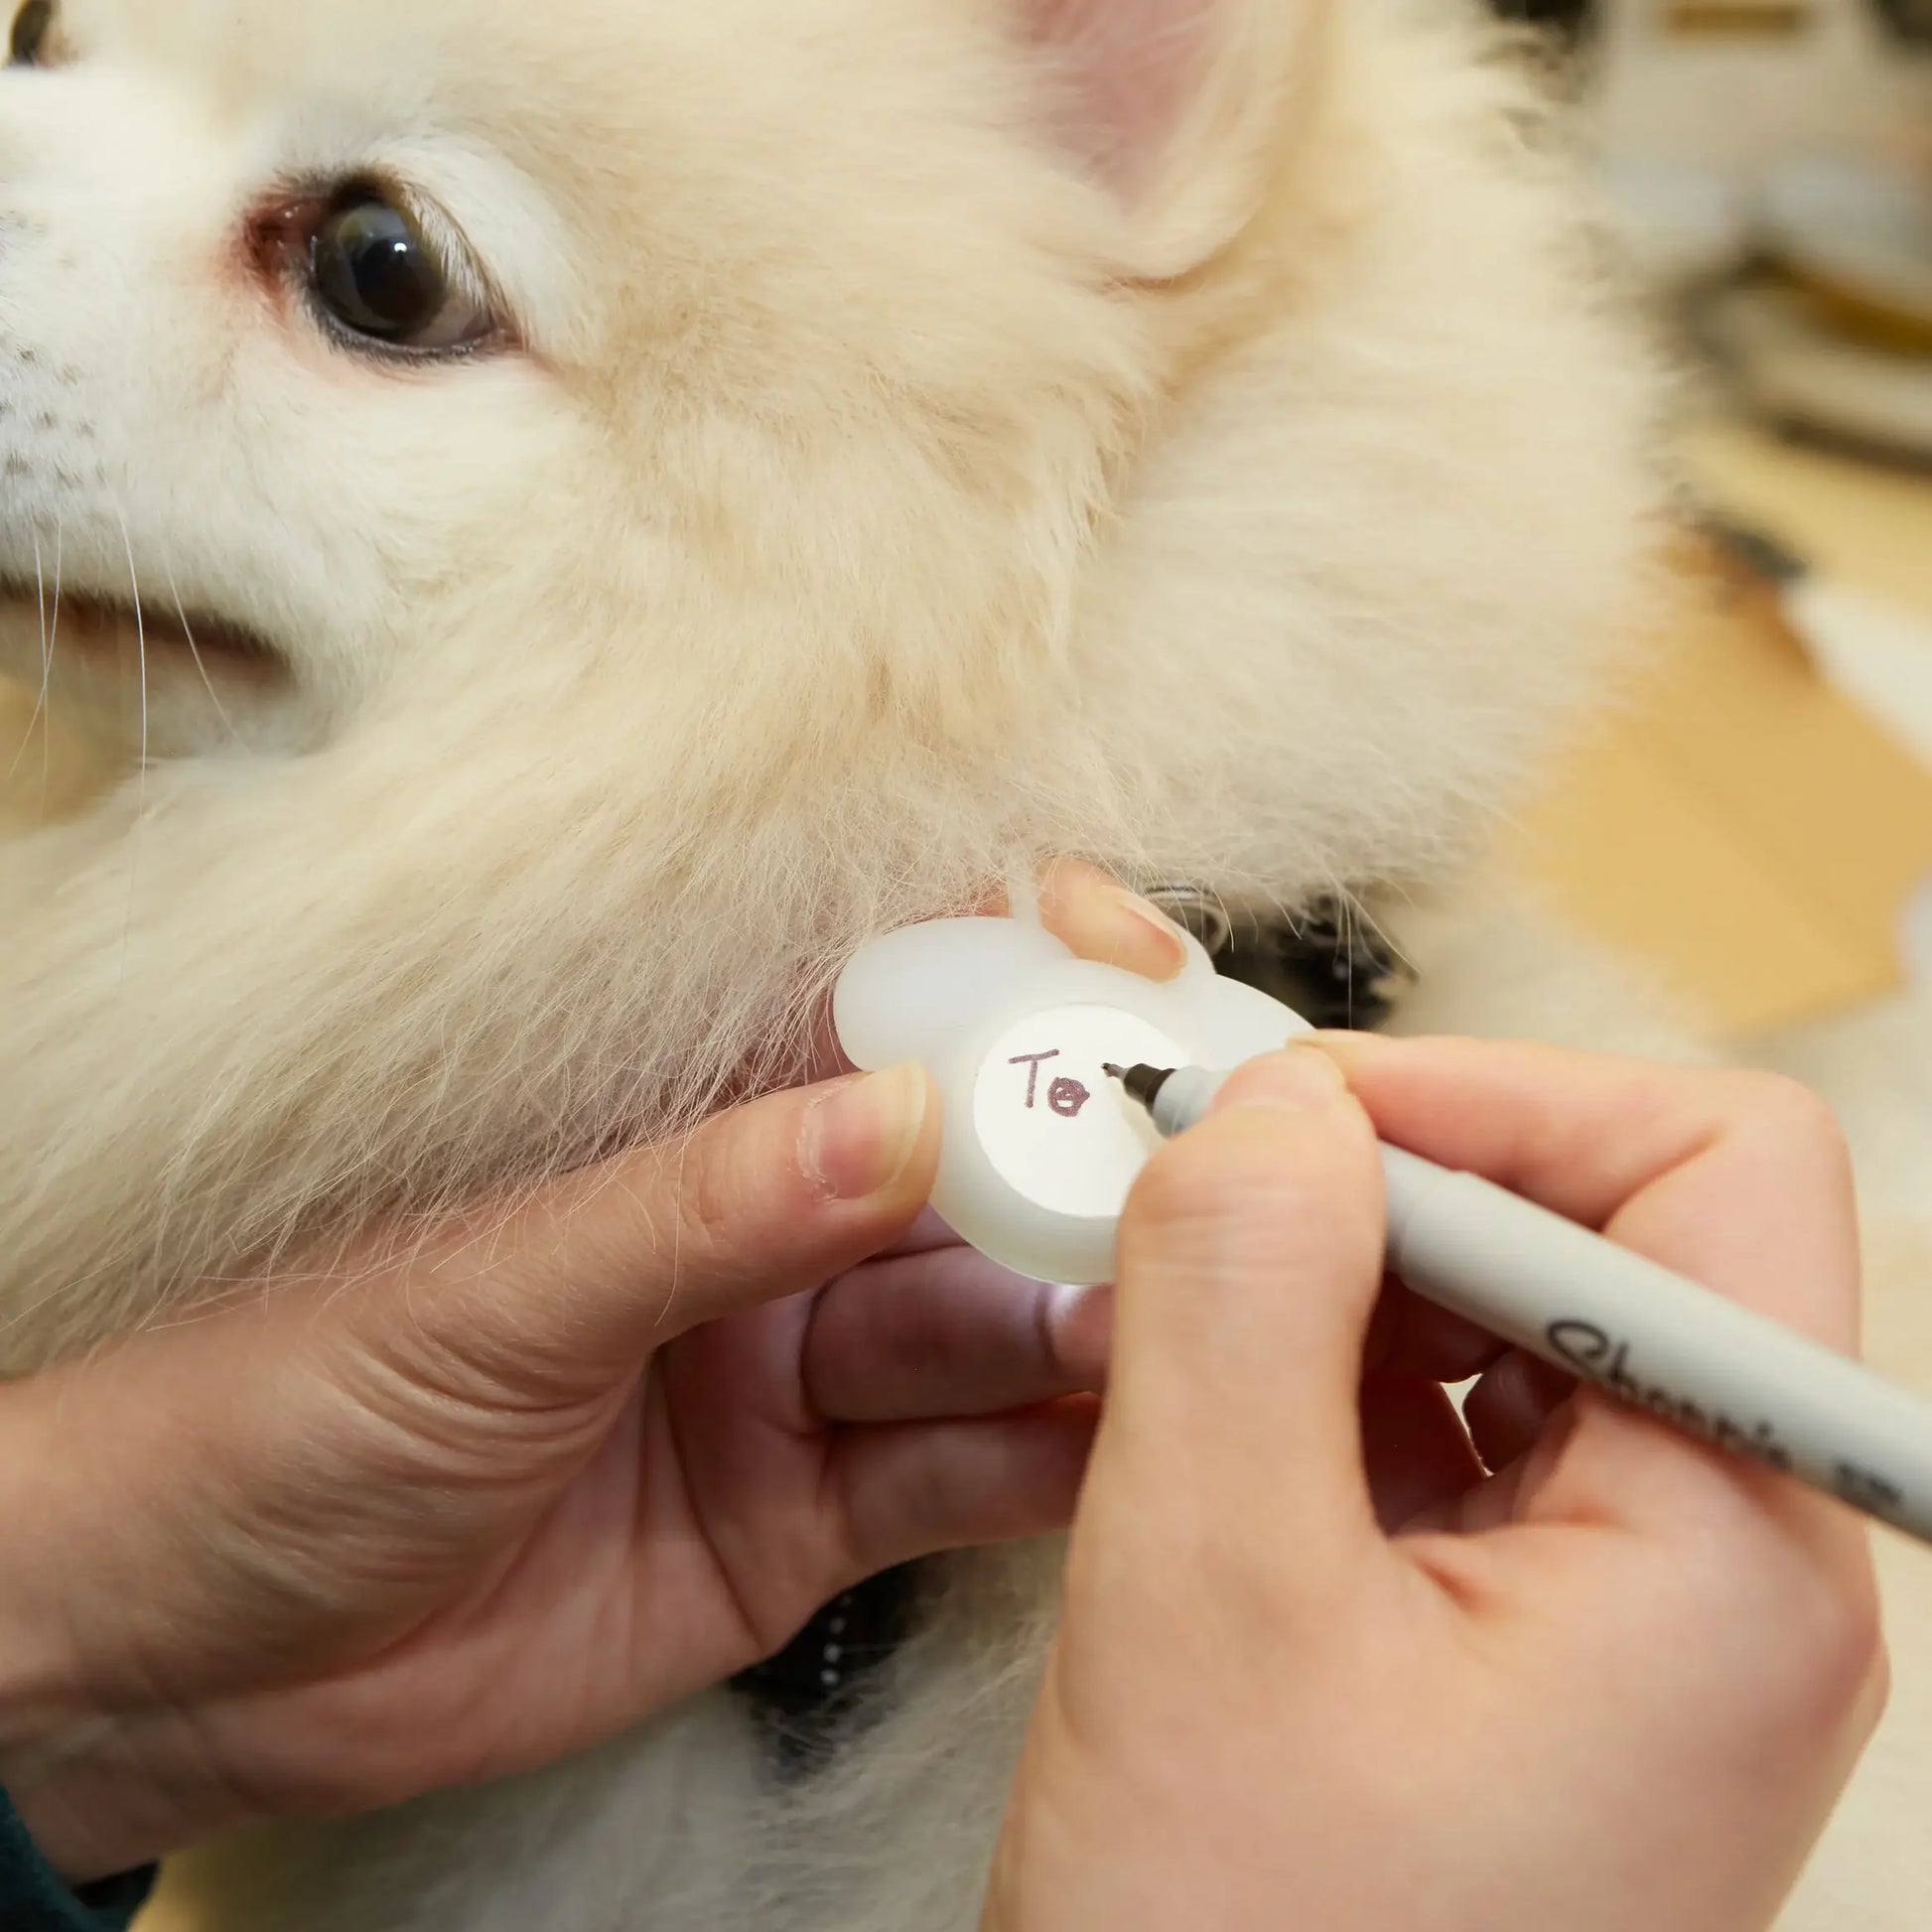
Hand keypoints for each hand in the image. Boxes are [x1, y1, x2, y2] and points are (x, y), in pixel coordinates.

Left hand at [0, 862, 1183, 1883]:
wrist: (183, 1649)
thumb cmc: (273, 1401)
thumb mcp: (492, 1285)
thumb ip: (703, 1209)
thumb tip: (898, 1116)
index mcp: (671, 1116)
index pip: (872, 1003)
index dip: (1010, 972)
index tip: (1125, 973)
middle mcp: (753, 1228)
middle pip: (965, 1170)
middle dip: (1076, 1174)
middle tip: (1176, 1197)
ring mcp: (787, 1369)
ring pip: (974, 1324)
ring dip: (1070, 1326)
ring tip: (1147, 1339)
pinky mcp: (802, 1514)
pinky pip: (948, 1473)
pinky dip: (1035, 1462)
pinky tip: (1109, 1445)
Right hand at [984, 1039, 1884, 1931]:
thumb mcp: (1206, 1598)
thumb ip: (1240, 1303)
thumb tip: (1275, 1102)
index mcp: (1731, 1553)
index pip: (1708, 1174)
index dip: (1498, 1096)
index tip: (1291, 1113)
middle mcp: (1725, 1572)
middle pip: (1611, 1236)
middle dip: (1395, 1179)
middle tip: (1200, 1187)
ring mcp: (1633, 1620)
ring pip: (1518, 1329)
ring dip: (1343, 1279)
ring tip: (1178, 1302)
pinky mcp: (1533, 1652)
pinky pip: (1456, 1434)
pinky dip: (1326, 1378)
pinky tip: (1205, 1407)